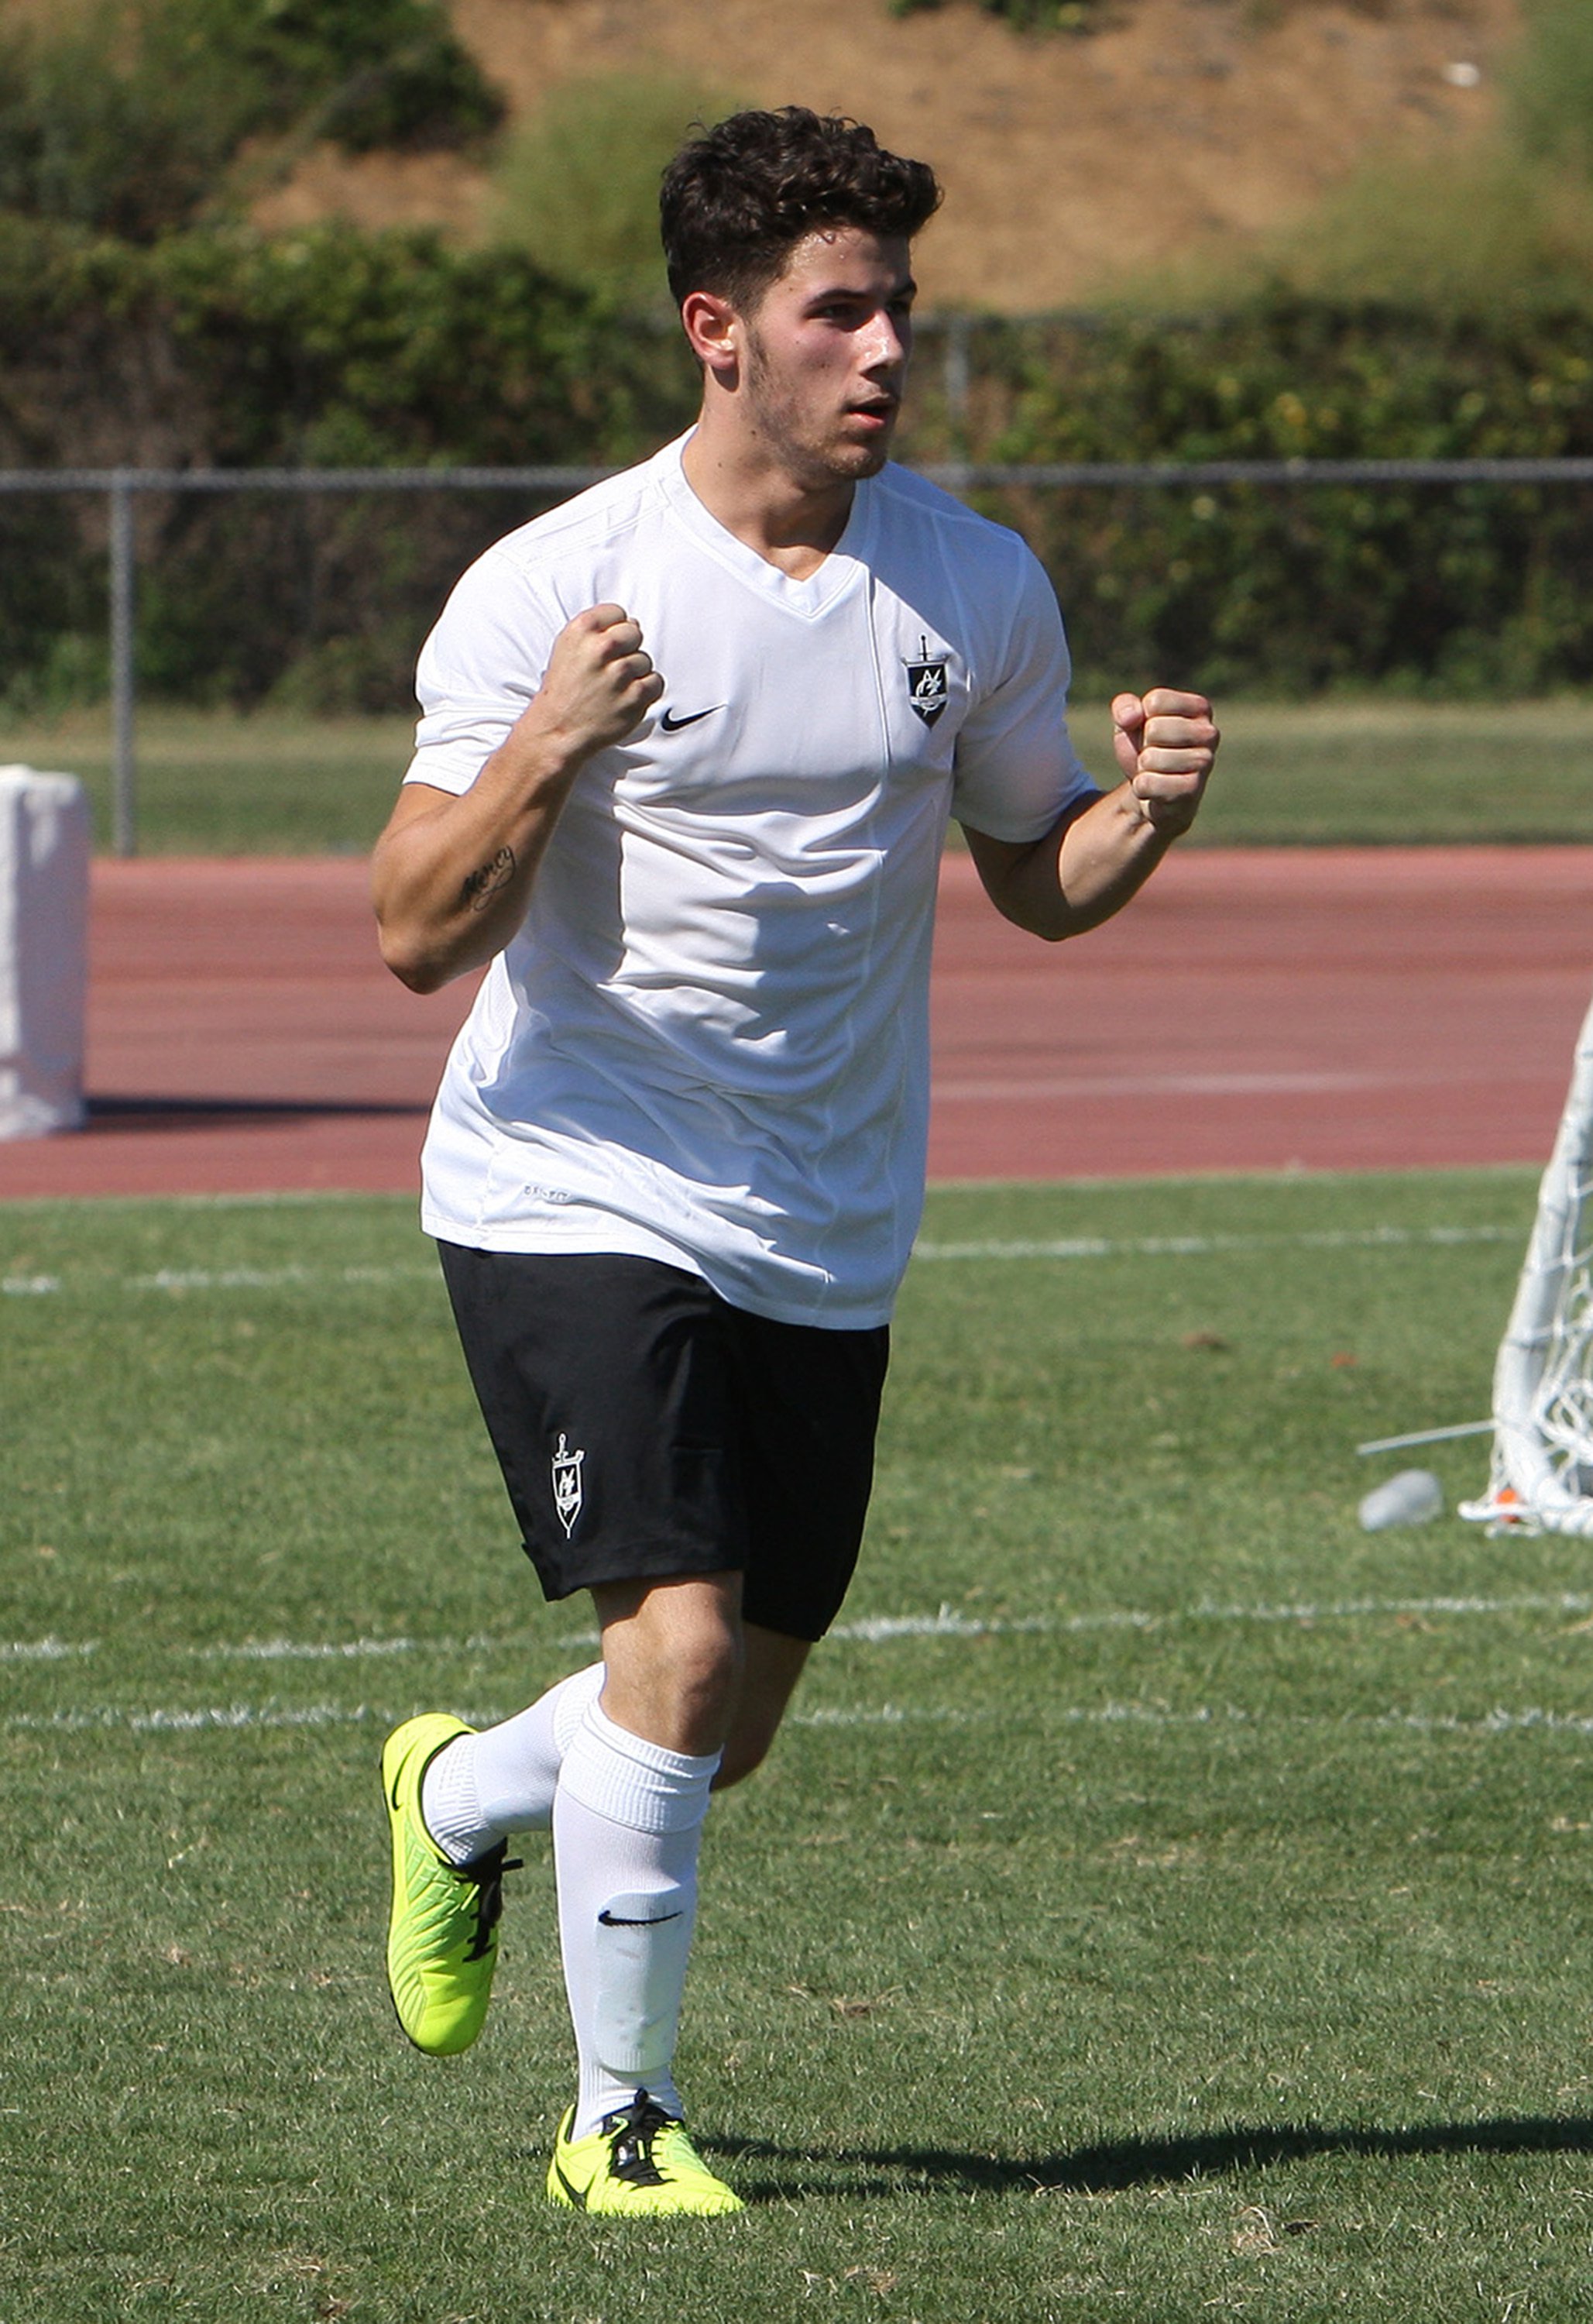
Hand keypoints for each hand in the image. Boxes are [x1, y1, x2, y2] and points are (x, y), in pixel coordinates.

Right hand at [522, 602, 665, 762]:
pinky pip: (655, 682)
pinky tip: (627, 697)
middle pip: (635, 632)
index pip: (618, 612)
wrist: (559, 729)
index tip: (609, 644)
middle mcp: (600, 648)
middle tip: (612, 667)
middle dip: (627, 648)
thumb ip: (597, 630)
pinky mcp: (634, 696)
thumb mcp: (567, 647)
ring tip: (615, 687)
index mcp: (581, 630)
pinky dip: (646, 691)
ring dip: (635, 673)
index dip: (615, 628)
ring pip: (645, 660)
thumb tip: (632, 622)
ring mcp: (619, 673)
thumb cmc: (564, 690)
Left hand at [1110, 688, 1218, 833]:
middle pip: (1154, 728)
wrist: (1154, 793)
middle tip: (1152, 755)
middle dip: (1142, 745)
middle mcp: (1209, 733)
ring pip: (1151, 757)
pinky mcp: (1193, 790)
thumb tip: (1130, 717)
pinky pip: (1149, 783)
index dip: (1140, 718)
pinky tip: (1155, 791)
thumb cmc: (1145, 749)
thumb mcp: (1130, 722)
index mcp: (1199, 708)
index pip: (1156, 701)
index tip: (1150, 731)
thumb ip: (1124, 707)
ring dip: (1142, 768)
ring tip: (1155, 772)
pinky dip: (1142, 787)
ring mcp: (1205, 762)